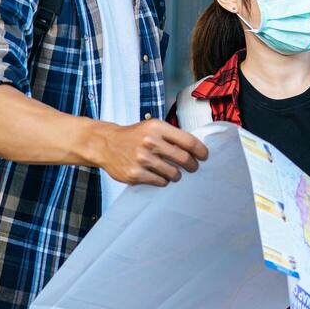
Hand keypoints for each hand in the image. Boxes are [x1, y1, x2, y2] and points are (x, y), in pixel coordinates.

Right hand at [92, 119, 208, 185]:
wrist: (106, 144)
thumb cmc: (133, 136)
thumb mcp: (151, 127)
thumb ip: (171, 135)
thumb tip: (194, 148)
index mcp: (157, 127)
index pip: (188, 140)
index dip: (200, 150)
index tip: (204, 156)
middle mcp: (150, 142)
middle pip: (183, 158)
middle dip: (192, 165)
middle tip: (192, 167)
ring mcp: (142, 159)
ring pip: (173, 173)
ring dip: (176, 175)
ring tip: (173, 173)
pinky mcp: (135, 174)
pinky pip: (160, 181)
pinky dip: (163, 180)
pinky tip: (159, 176)